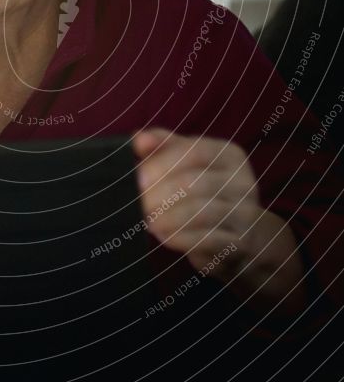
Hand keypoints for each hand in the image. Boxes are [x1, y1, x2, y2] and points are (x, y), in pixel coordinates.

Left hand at [132, 127, 306, 314]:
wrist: (240, 239)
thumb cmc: (202, 193)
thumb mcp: (183, 163)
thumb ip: (160, 146)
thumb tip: (137, 139)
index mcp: (228, 154)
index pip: (194, 151)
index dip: (161, 164)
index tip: (136, 179)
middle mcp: (242, 180)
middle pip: (195, 183)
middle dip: (158, 195)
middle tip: (136, 205)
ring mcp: (245, 213)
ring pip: (201, 213)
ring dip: (166, 218)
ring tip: (147, 222)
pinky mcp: (241, 243)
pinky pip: (207, 240)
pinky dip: (179, 238)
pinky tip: (163, 237)